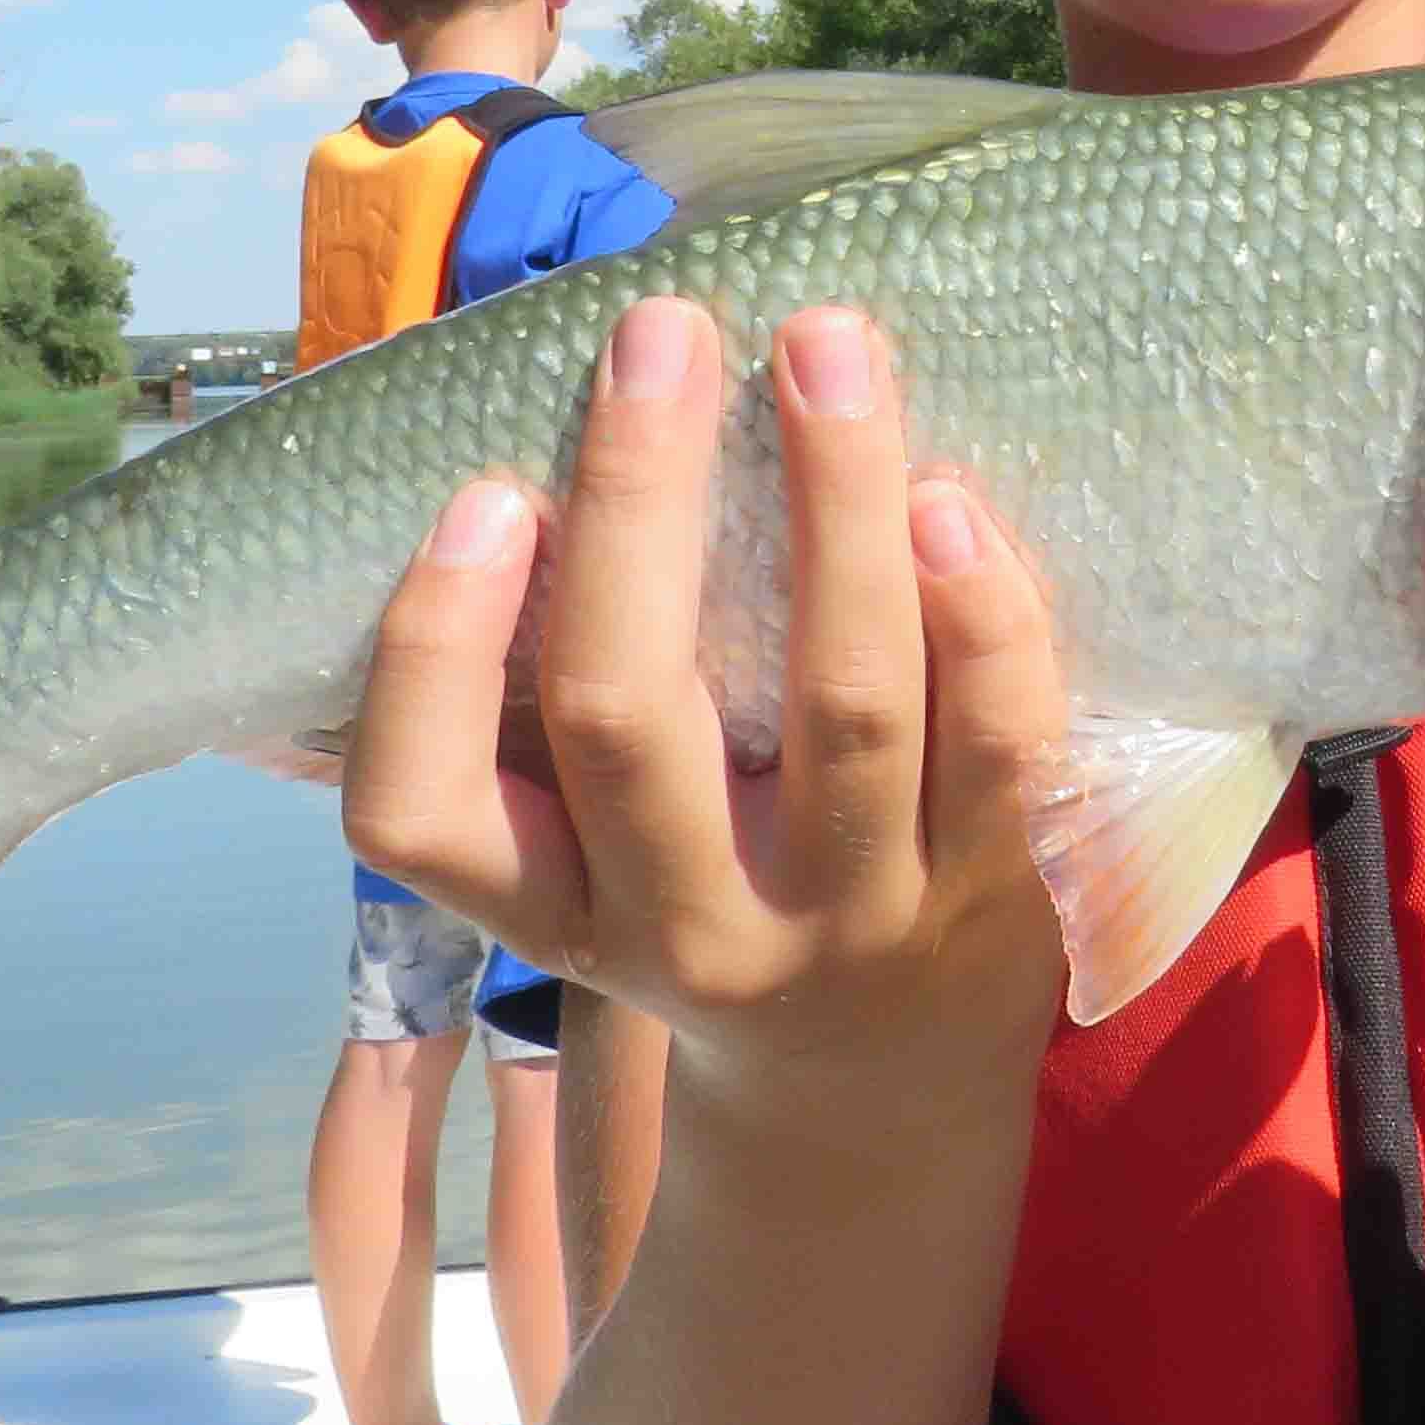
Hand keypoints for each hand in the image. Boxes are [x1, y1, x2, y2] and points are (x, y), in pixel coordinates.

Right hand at [341, 295, 1071, 1131]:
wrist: (876, 1096)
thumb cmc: (704, 899)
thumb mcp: (591, 852)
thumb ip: (541, 703)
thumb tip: (520, 450)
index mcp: (553, 906)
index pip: (421, 812)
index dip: (433, 651)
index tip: (482, 489)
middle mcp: (686, 926)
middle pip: (629, 717)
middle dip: (639, 502)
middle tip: (662, 328)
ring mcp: (852, 917)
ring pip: (845, 705)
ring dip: (837, 508)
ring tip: (827, 351)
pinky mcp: (999, 895)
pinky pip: (1004, 741)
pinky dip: (984, 613)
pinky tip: (950, 496)